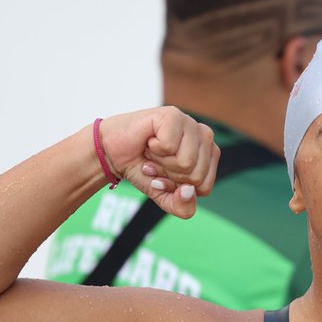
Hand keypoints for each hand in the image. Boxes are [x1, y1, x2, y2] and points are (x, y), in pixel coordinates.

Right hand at [96, 107, 219, 217]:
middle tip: (157, 162)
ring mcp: (191, 124)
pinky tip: (150, 140)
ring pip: (186, 162)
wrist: (112, 153)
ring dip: (161, 162)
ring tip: (153, 152)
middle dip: (169, 176)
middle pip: (197, 176)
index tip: (165, 175)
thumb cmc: (142, 169)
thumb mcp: (164, 196)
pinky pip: (170, 146)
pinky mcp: (174, 115)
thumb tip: (188, 191)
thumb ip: (181, 206)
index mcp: (209, 156)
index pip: (204, 187)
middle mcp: (204, 137)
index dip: (178, 187)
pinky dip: (154, 149)